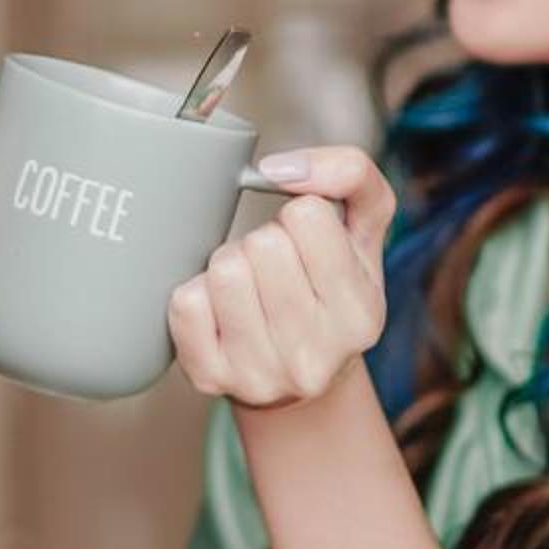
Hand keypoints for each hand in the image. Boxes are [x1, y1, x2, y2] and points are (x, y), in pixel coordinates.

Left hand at [167, 147, 394, 410]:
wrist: (300, 380)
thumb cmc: (330, 290)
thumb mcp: (363, 230)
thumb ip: (351, 174)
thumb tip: (279, 168)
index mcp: (359, 314)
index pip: (307, 215)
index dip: (299, 215)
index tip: (305, 243)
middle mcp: (314, 354)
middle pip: (262, 244)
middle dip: (263, 240)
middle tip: (274, 268)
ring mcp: (260, 373)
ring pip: (224, 270)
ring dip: (230, 264)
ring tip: (249, 286)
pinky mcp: (210, 377)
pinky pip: (185, 303)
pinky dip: (198, 291)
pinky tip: (221, 309)